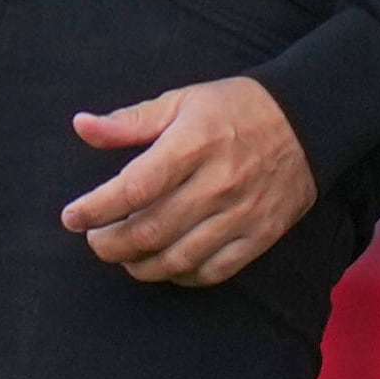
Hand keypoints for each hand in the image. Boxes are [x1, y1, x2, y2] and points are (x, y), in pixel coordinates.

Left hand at [61, 76, 314, 285]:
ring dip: (140, 265)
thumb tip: (81, 126)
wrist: (307, 121)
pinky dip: (181, 276)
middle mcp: (217, 182)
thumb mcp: (181, 101)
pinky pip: (213, 270)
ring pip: (177, 258)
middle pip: (150, 231)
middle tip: (96, 240)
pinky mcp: (260, 235)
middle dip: (110, 244)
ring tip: (125, 255)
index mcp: (193, 144)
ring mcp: (241, 213)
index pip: (134, 188)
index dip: (96, 208)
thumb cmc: (235, 109)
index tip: (72, 217)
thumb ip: (129, 121)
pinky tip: (164, 264)